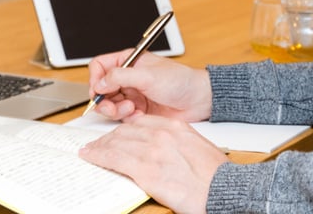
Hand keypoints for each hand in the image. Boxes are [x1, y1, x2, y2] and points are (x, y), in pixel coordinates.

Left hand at [79, 114, 227, 213]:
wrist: (222, 189)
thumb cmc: (215, 175)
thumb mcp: (197, 148)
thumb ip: (178, 144)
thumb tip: (165, 151)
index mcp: (176, 127)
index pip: (141, 122)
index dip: (125, 129)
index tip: (118, 134)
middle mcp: (162, 134)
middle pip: (126, 130)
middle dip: (110, 137)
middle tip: (100, 143)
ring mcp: (152, 150)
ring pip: (116, 142)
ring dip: (100, 146)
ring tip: (91, 150)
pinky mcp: (145, 169)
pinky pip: (114, 158)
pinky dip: (98, 155)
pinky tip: (91, 156)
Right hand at [87, 50, 211, 121]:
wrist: (198, 100)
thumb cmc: (180, 81)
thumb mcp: (148, 75)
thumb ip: (121, 76)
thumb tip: (100, 82)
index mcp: (129, 61)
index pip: (100, 66)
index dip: (95, 78)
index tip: (99, 89)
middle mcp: (128, 77)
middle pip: (101, 88)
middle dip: (104, 99)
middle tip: (110, 106)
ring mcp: (132, 94)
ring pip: (109, 104)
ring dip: (115, 109)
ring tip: (129, 108)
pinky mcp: (137, 110)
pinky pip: (121, 116)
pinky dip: (126, 117)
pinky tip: (138, 114)